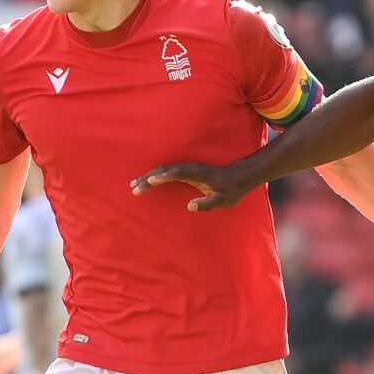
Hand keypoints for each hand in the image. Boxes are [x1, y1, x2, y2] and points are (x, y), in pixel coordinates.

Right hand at [133, 163, 252, 211]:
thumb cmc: (231, 190)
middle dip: (148, 179)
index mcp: (197, 174)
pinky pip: (167, 171)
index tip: (149, 182)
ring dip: (148, 176)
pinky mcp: (186, 169)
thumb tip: (189, 206)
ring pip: (163, 169)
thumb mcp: (223, 201)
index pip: (177, 174)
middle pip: (165, 170)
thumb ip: (207, 204)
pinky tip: (146, 180)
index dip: (163, 177)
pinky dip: (155, 175)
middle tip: (134, 189)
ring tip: (134, 185)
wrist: (239, 176)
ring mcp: (187, 167)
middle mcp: (190, 168)